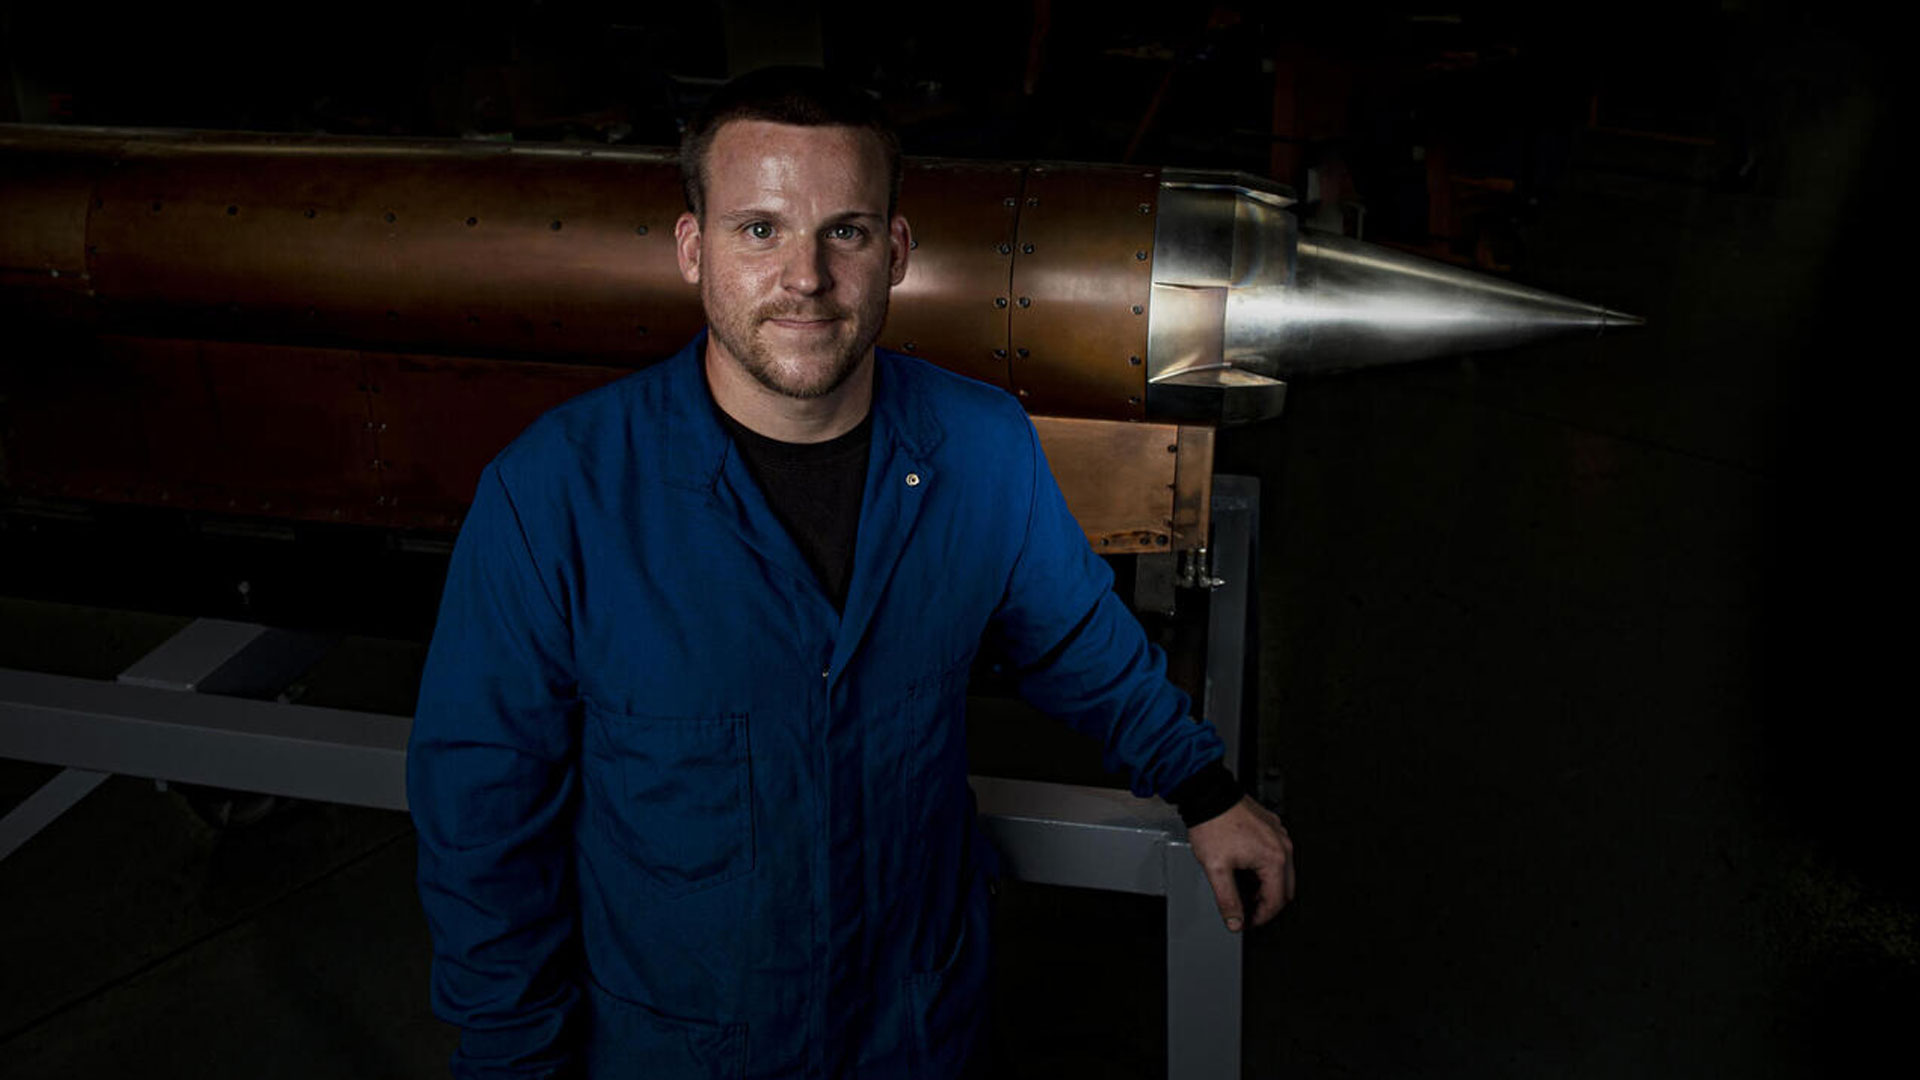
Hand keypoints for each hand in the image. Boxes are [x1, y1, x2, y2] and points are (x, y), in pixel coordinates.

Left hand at [1186, 796, 1293, 931]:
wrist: (1209, 795)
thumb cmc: (1213, 825)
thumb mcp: (1216, 869)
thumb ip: (1227, 900)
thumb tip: (1235, 921)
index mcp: (1274, 858)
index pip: (1276, 901)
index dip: (1261, 917)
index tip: (1247, 922)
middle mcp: (1282, 846)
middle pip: (1285, 889)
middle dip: (1266, 904)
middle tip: (1246, 909)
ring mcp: (1279, 835)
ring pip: (1282, 873)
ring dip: (1266, 886)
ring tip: (1243, 890)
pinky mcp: (1272, 828)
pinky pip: (1278, 856)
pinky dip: (1265, 869)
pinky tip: (1247, 870)